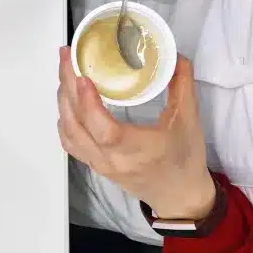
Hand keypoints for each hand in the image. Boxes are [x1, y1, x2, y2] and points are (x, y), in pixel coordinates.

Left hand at [57, 48, 215, 219]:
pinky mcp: (94, 165)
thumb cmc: (185, 160)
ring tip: (65, 73)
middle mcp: (110, 159)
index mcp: (135, 150)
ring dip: (63, 102)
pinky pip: (71, 143)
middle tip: (66, 57)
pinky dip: (64, 120)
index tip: (82, 77)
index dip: (89, 104)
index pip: (104, 130)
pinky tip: (67, 102)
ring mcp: (98, 164)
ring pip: (69, 133)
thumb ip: (182, 87)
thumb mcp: (189, 122)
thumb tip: (175, 55)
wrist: (180, 197)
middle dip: (67, 88)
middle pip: (77, 125)